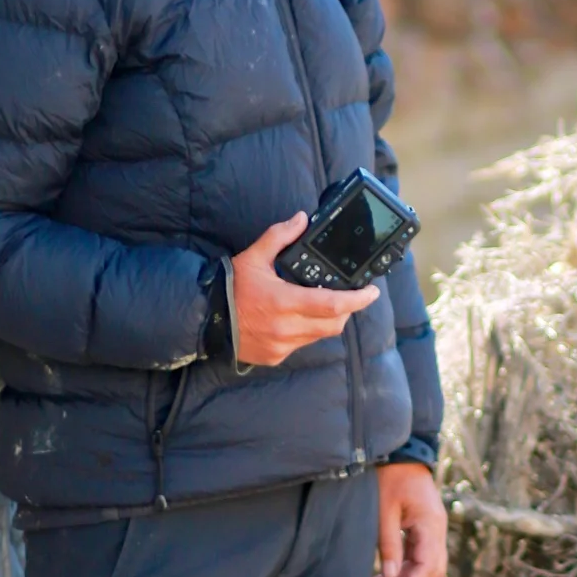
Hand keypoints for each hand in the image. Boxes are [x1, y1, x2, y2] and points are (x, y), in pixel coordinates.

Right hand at [230, 214, 378, 367]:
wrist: (203, 319)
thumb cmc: (230, 288)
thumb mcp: (253, 256)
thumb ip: (279, 236)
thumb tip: (301, 219)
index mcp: (285, 302)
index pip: (333, 304)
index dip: (358, 300)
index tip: (372, 292)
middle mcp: (287, 328)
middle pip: (333, 324)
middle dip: (346, 311)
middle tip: (350, 297)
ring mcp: (282, 346)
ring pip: (319, 335)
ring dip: (326, 320)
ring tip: (320, 305)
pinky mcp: (276, 356)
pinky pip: (302, 345)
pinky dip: (306, 332)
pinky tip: (295, 319)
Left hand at [374, 461, 446, 576]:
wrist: (400, 453)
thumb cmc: (390, 477)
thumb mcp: (383, 511)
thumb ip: (388, 545)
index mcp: (430, 523)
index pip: (427, 565)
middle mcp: (438, 528)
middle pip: (433, 569)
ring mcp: (434, 527)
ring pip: (429, 564)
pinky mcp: (426, 526)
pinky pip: (422, 554)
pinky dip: (407, 566)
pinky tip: (387, 572)